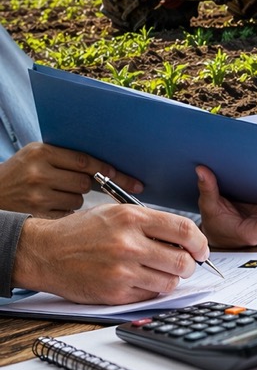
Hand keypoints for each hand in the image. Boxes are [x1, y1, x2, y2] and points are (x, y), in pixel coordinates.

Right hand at [0, 143, 142, 216]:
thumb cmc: (19, 173)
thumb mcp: (36, 156)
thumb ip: (66, 157)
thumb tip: (109, 165)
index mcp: (41, 153)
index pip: (85, 161)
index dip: (106, 170)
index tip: (124, 176)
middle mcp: (39, 174)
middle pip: (84, 183)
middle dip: (87, 185)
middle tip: (72, 184)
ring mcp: (37, 197)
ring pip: (77, 200)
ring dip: (74, 199)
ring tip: (53, 194)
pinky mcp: (36, 216)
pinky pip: (67, 215)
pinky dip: (65, 212)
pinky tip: (49, 206)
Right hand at [12, 203, 206, 304]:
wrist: (44, 252)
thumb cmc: (81, 231)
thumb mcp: (117, 212)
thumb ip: (151, 222)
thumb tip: (186, 238)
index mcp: (132, 218)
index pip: (185, 230)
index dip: (201, 242)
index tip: (202, 248)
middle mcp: (129, 244)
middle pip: (183, 260)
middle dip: (191, 264)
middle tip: (188, 264)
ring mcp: (121, 271)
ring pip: (170, 281)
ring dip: (173, 278)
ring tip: (163, 272)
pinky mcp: (114, 292)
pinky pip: (150, 294)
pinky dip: (153, 289)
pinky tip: (143, 280)